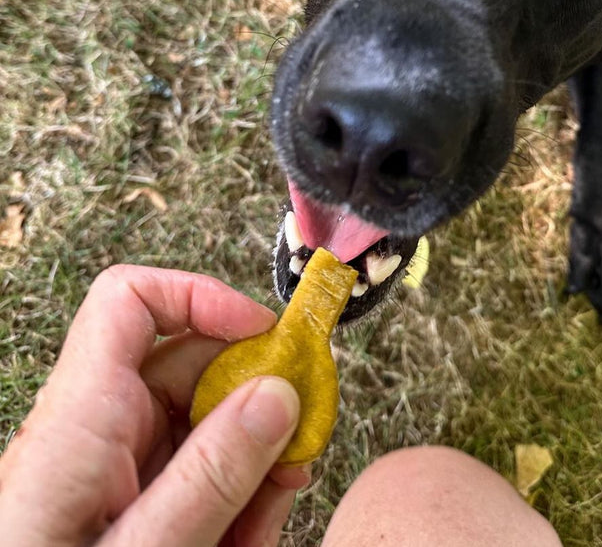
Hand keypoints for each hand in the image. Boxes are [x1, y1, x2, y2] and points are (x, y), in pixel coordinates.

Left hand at [0, 265, 306, 546]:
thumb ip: (212, 473)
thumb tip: (279, 393)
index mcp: (82, 416)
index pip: (132, 301)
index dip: (202, 297)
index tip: (267, 334)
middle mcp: (96, 427)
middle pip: (190, 367)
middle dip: (255, 400)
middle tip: (302, 446)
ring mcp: (112, 468)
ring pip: (201, 426)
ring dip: (251, 465)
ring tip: (270, 518)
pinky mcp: (125, 504)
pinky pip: (191, 476)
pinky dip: (229, 502)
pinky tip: (244, 539)